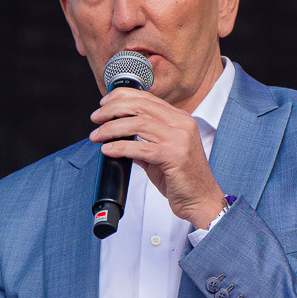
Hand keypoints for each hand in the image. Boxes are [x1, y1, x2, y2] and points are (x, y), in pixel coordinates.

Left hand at [90, 88, 225, 229]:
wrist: (201, 200)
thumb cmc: (181, 180)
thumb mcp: (161, 156)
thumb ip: (143, 144)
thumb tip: (121, 139)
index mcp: (179, 119)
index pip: (147, 98)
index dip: (122, 97)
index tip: (104, 104)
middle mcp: (181, 123)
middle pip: (141, 106)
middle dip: (113, 109)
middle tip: (95, 118)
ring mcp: (179, 139)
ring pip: (138, 123)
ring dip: (112, 128)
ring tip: (97, 135)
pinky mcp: (174, 156)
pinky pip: (142, 147)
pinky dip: (121, 147)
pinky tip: (108, 150)